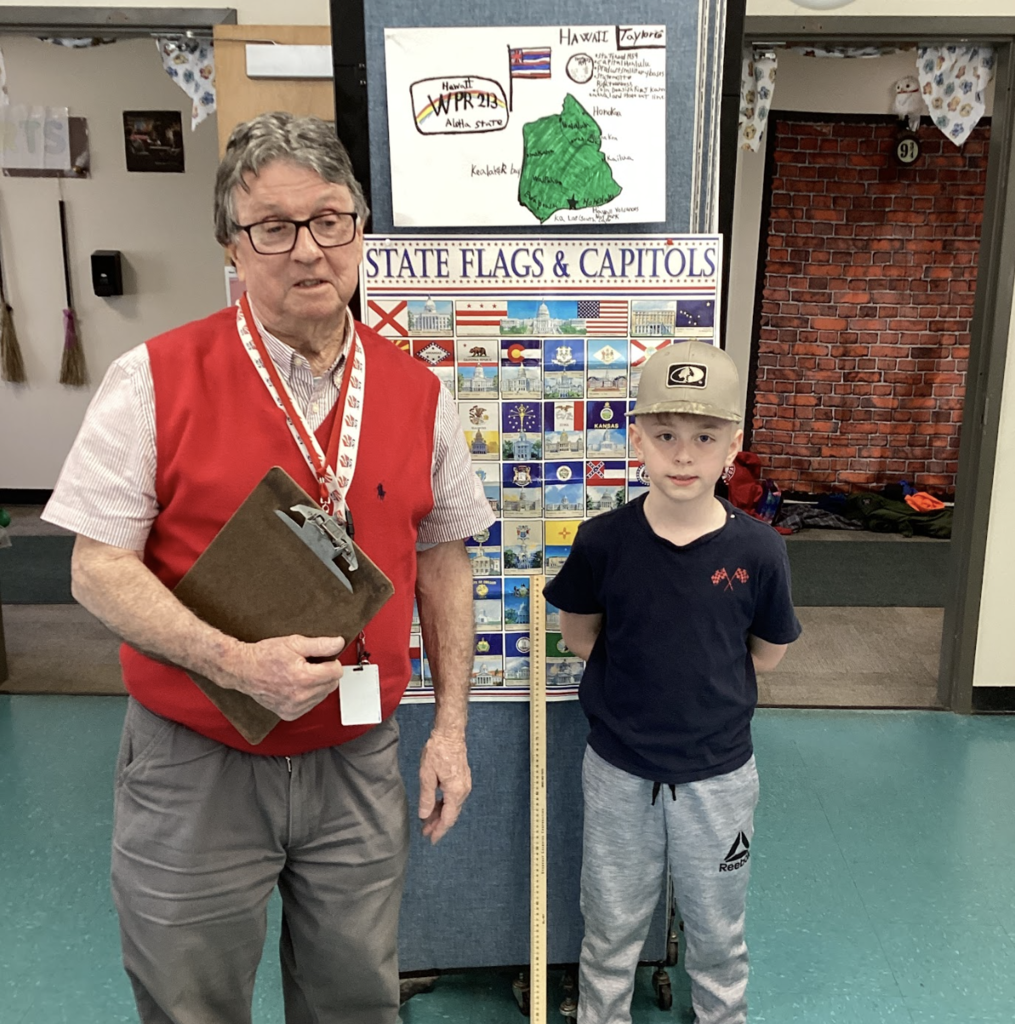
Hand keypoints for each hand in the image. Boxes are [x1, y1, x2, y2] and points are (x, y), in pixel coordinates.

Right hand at [214, 635, 345, 719]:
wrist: (243, 669)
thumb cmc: (265, 656)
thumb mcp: (294, 643)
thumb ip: (320, 644)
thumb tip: (339, 643)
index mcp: (304, 678)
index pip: (336, 672)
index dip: (331, 661)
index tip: (322, 657)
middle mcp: (300, 696)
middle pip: (331, 684)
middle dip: (325, 672)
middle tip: (309, 664)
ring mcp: (295, 707)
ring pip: (323, 695)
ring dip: (317, 684)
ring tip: (300, 673)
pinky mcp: (289, 714)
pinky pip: (311, 704)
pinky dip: (308, 695)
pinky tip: (296, 685)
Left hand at [418, 730, 471, 843]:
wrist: (450, 733)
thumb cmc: (438, 751)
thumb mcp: (427, 776)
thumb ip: (426, 798)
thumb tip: (424, 815)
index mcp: (455, 792)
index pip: (448, 818)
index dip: (439, 830)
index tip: (431, 839)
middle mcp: (463, 790)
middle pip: (452, 814)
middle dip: (439, 824)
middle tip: (425, 831)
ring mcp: (465, 784)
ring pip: (453, 806)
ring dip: (441, 814)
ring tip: (428, 820)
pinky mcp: (463, 778)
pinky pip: (454, 797)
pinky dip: (445, 804)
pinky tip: (436, 806)